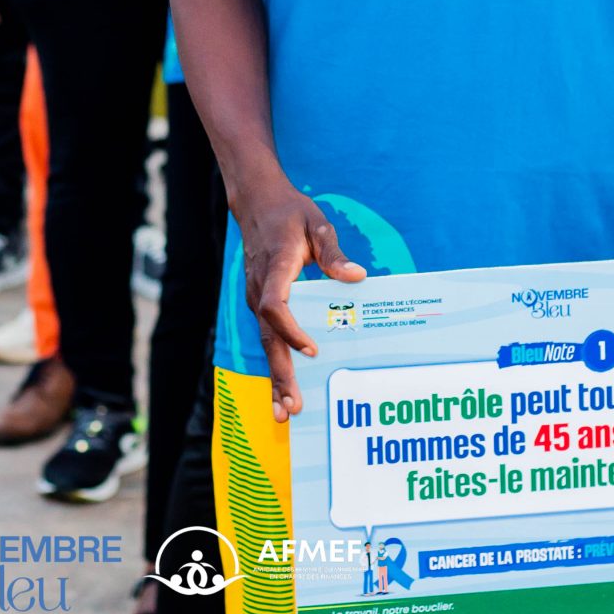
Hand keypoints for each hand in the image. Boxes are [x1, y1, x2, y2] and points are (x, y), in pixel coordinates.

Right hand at [233, 176, 365, 419]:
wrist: (256, 202)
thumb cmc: (290, 212)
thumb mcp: (318, 224)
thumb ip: (334, 252)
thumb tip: (357, 277)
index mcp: (275, 267)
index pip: (275, 306)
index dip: (290, 331)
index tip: (311, 350)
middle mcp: (259, 288)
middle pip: (267, 337)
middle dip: (280, 373)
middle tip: (292, 405)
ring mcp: (255, 297)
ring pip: (264, 342)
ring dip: (274, 377)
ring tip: (284, 411)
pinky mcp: (259, 303)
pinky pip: (266, 337)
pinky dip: (274, 363)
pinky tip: (282, 389)